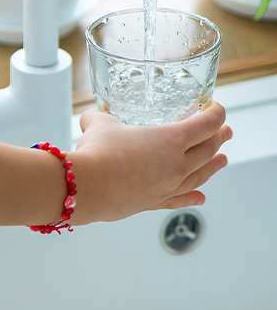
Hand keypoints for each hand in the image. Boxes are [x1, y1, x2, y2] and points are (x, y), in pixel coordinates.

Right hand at [70, 102, 230, 224]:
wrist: (84, 187)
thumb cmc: (96, 152)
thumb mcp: (98, 123)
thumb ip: (101, 117)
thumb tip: (93, 117)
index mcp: (169, 139)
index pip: (206, 124)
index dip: (215, 113)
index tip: (214, 107)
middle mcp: (176, 164)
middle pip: (208, 150)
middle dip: (218, 138)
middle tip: (225, 132)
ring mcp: (167, 186)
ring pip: (200, 176)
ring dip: (214, 166)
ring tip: (223, 160)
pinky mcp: (153, 202)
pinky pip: (180, 199)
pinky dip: (193, 197)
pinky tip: (201, 198)